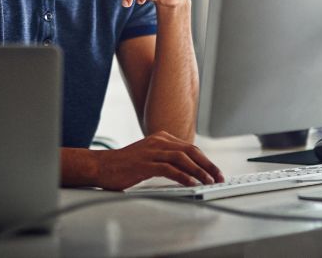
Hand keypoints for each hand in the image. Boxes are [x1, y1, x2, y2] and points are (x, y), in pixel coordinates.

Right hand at [96, 131, 224, 190]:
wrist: (102, 165)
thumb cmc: (125, 164)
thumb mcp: (149, 157)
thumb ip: (166, 159)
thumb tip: (189, 171)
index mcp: (161, 138)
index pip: (190, 147)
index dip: (205, 160)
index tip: (216, 172)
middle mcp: (158, 141)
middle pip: (190, 150)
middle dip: (208, 164)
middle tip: (219, 177)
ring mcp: (151, 151)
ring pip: (182, 158)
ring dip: (199, 170)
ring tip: (209, 181)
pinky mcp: (144, 163)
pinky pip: (168, 168)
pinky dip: (183, 176)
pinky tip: (192, 183)